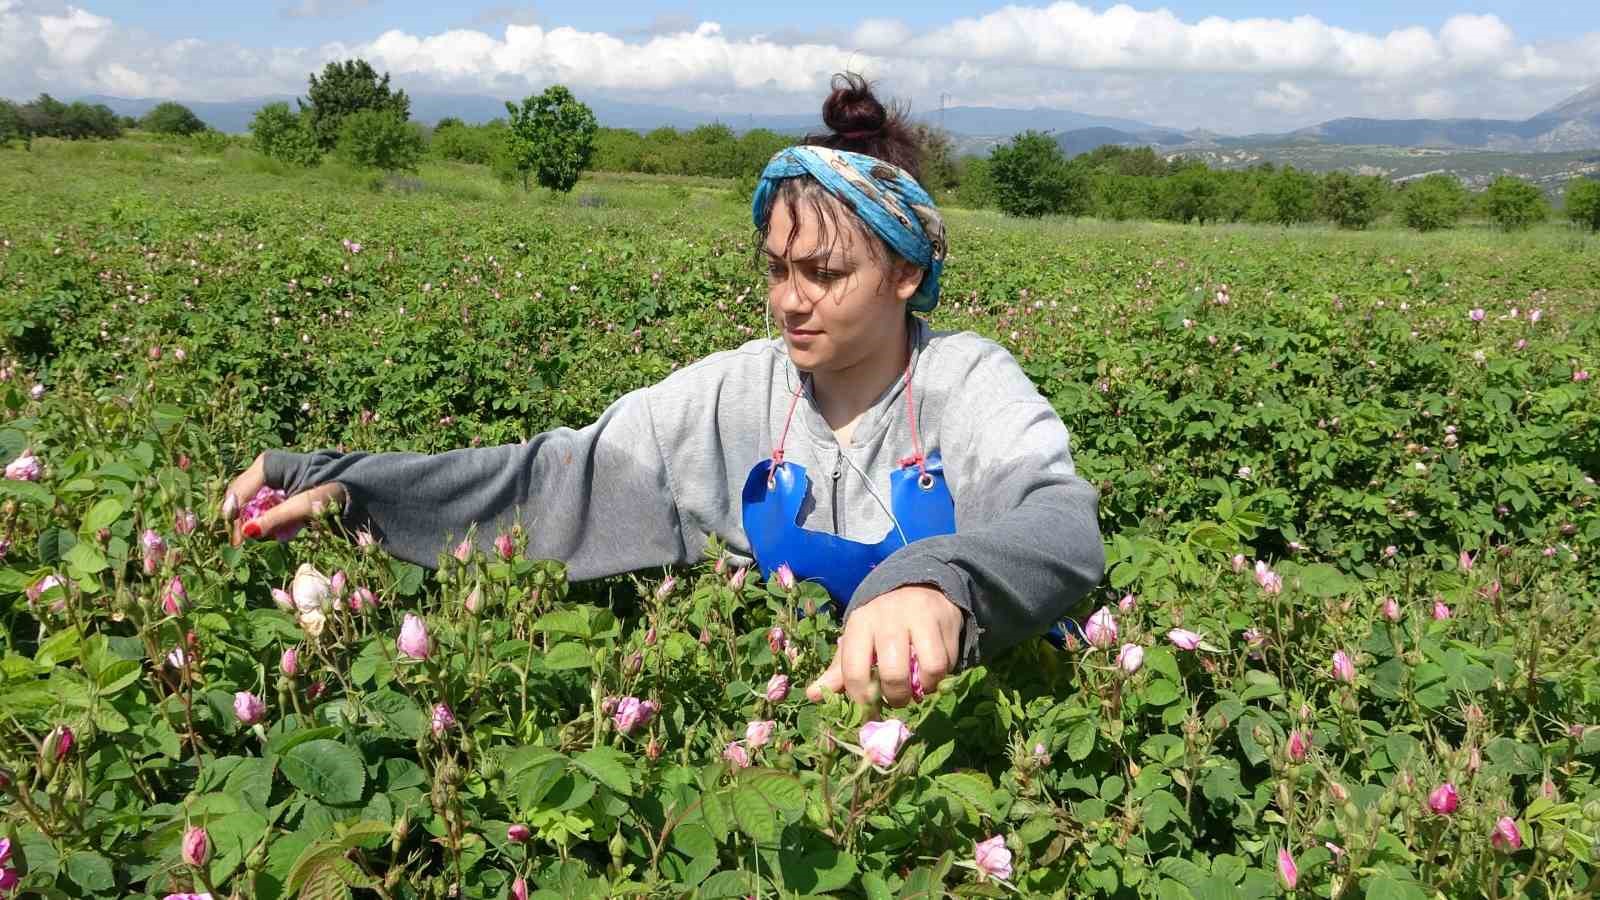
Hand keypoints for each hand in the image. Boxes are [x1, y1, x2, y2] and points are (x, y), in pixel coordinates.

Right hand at [223, 452, 346, 546]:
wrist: (352, 485)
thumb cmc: (330, 490)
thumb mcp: (303, 506)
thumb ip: (275, 519)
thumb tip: (247, 532)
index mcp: (270, 464)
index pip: (241, 491)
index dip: (235, 516)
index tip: (237, 540)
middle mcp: (264, 466)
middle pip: (239, 495)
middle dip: (240, 519)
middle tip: (240, 543)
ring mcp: (267, 475)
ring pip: (246, 499)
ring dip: (249, 519)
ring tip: (256, 537)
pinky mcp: (273, 485)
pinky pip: (257, 502)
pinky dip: (260, 516)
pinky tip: (265, 528)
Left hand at [807, 585, 961, 707]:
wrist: (918, 587)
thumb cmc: (881, 624)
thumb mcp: (857, 641)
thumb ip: (839, 670)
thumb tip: (813, 695)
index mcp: (860, 623)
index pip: (855, 671)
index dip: (861, 698)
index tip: (869, 706)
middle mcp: (888, 617)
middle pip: (892, 673)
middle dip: (895, 697)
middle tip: (897, 700)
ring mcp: (919, 618)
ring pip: (927, 669)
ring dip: (924, 690)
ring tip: (918, 689)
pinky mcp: (944, 621)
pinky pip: (946, 663)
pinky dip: (940, 677)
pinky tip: (932, 674)